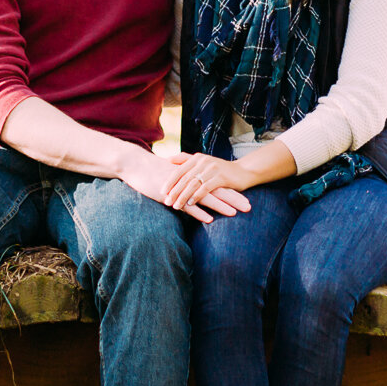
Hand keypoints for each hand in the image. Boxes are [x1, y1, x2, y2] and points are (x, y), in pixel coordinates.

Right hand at [119, 150, 249, 222]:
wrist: (137, 165)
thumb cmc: (155, 172)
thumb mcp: (176, 177)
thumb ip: (188, 184)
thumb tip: (198, 194)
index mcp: (194, 176)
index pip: (217, 184)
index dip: (232, 192)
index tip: (246, 199)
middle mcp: (191, 180)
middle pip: (216, 190)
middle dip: (233, 199)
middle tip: (249, 206)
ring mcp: (182, 188)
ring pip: (205, 197)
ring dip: (220, 206)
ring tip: (235, 213)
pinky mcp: (171, 196)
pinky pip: (187, 206)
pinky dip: (199, 212)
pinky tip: (209, 220)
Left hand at [162, 152, 257, 211]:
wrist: (243, 171)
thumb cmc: (220, 170)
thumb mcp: (203, 162)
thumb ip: (186, 160)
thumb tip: (168, 159)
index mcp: (197, 158)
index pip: (179, 170)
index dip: (169, 181)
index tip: (161, 192)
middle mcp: (203, 162)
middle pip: (184, 178)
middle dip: (174, 191)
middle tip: (166, 201)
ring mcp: (212, 169)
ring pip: (193, 184)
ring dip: (183, 196)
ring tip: (176, 205)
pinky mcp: (221, 178)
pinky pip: (206, 188)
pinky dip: (197, 196)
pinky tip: (191, 203)